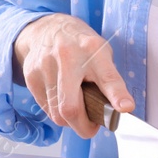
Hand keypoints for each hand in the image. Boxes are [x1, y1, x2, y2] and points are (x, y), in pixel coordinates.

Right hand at [13, 13, 134, 138]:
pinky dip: (57, 113)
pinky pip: (46, 109)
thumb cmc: (81, 46)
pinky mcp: (31, 76)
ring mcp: (46, 66)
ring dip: (70, 121)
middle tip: (92, 127)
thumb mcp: (102, 53)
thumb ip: (108, 79)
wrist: (48, 29)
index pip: (107, 76)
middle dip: (83, 126)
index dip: (117, 94)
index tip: (125, 107)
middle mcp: (67, 56)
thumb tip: (119, 110)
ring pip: (57, 113)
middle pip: (71, 107)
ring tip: (79, 111)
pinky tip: (63, 100)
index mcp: (92, 49)